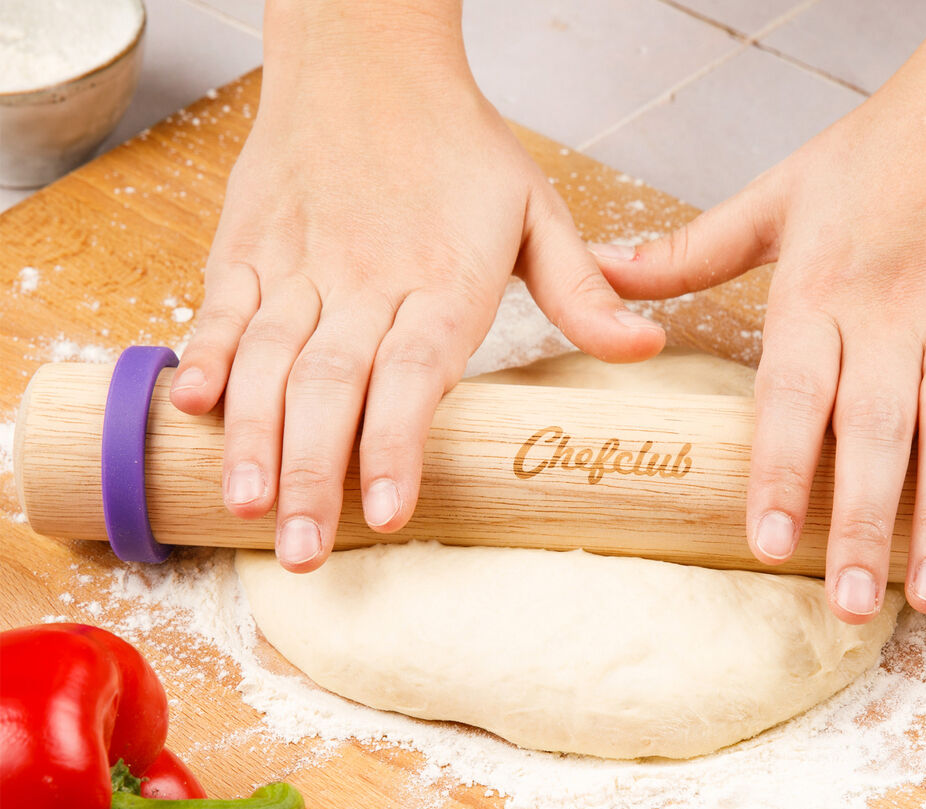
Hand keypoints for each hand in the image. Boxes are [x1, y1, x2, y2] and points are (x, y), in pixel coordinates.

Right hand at [171, 7, 662, 571]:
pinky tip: (191, 407)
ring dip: (253, 438)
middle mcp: (363, 280)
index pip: (413, 375)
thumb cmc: (458, 145)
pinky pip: (222, 308)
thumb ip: (584, 292)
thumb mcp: (539, 210)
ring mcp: (298, 264)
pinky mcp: (248, 248)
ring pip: (267, 360)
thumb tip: (646, 347)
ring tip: (246, 506)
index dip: (396, 445)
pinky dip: (205, 356)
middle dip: (313, 475)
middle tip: (304, 551)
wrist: (367, 54)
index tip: (388, 511)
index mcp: (439, 280)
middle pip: (330, 387)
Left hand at [593, 8, 925, 621]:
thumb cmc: (885, 151)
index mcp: (818, 293)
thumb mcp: (776, 196)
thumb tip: (605, 271)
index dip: (777, 474)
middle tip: (844, 604)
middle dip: (859, 524)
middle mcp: (890, 312)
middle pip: (871, 432)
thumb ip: (691, 252)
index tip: (766, 545)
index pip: (790, 398)